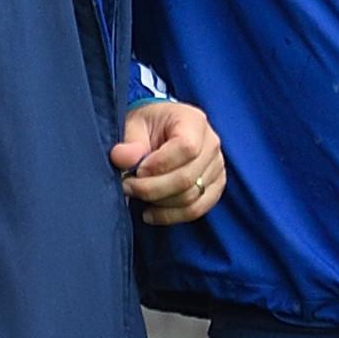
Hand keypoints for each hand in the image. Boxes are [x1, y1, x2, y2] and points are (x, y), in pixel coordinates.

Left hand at [114, 100, 226, 224]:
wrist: (161, 131)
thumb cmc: (148, 126)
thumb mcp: (133, 125)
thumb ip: (129, 143)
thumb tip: (122, 158)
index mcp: (194, 121)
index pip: (187, 148)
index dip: (159, 165)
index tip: (137, 170)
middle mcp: (211, 144)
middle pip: (187, 178)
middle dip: (152, 188)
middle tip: (127, 186)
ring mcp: (216, 167)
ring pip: (191, 197)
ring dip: (158, 203)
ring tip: (136, 196)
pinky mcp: (214, 187)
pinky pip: (196, 210)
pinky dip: (170, 216)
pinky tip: (150, 213)